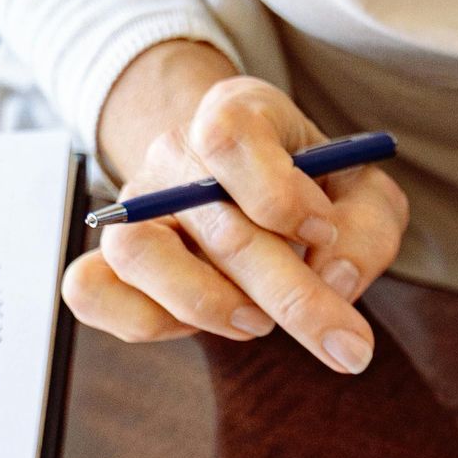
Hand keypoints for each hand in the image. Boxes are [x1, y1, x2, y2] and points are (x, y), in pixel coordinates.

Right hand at [63, 46, 407, 373]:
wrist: (252, 190)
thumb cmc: (316, 193)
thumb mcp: (365, 195)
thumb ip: (367, 230)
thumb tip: (332, 276)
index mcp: (236, 113)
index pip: (228, 137)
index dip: (280, 196)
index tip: (323, 231)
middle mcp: (174, 156)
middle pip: (212, 222)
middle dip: (291, 295)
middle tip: (348, 344)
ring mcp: (134, 208)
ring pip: (138, 254)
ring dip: (210, 304)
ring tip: (260, 322)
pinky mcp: (111, 262)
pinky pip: (90, 291)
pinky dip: (144, 322)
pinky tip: (204, 327)